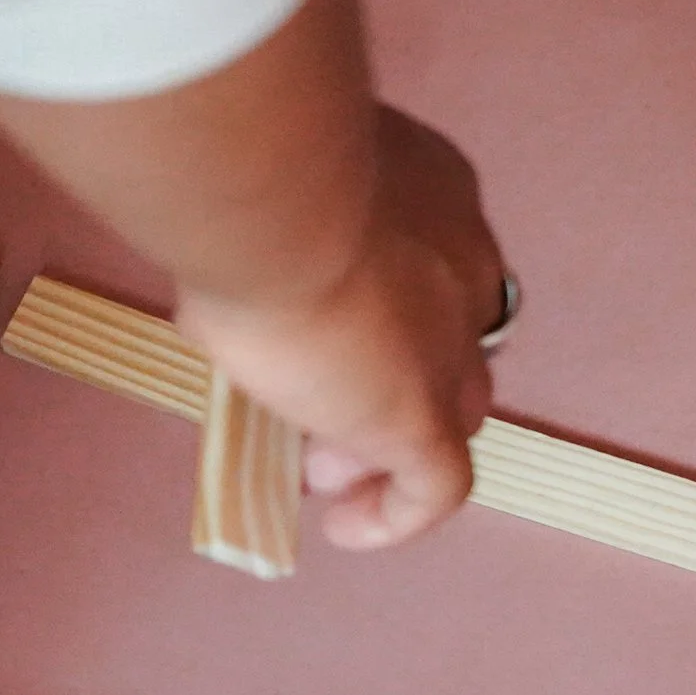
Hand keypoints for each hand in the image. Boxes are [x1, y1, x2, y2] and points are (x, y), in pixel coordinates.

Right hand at [177, 108, 507, 548]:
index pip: (434, 265)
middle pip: (450, 341)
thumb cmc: (253, 167)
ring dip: (387, 442)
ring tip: (319, 470)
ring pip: (449, 409)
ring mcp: (450, 346)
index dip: (391, 308)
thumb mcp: (270, 187)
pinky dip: (398, 513)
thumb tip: (231, 258)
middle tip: (320, 405)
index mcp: (436, 196)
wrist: (278, 199)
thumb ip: (274, 223)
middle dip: (391, 378)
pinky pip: (437, 485)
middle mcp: (464, 266)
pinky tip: (348, 527)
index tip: (328, 330)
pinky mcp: (424, 416)